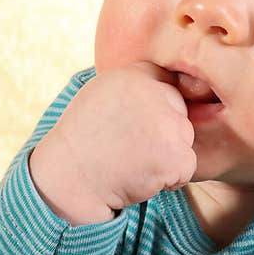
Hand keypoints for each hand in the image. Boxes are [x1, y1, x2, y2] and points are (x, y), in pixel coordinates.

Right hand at [29, 62, 195, 224]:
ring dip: (167, 153)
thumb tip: (169, 81)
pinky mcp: (175, 154)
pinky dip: (171, 178)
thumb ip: (136, 85)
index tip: (136, 122)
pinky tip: (141, 176)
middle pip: (180, 110)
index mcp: (134, 74)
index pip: (168, 82)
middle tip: (131, 145)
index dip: (156, 106)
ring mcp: (167, 124)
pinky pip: (187, 166)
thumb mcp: (102, 93)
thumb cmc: (82, 140)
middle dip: (164, 129)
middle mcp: (153, 93)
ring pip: (185, 138)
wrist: (66, 180)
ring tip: (133, 160)